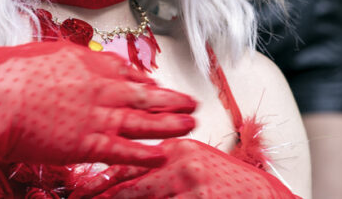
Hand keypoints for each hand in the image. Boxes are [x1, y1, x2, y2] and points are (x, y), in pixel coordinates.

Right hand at [0, 41, 196, 167]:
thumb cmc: (5, 75)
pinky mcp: (87, 143)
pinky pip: (123, 150)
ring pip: (142, 120)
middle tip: (191, 101)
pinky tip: (162, 155)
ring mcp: (96, 115)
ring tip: (191, 124)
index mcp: (86, 62)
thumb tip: (60, 60)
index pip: (123, 69)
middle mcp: (98, 87)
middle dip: (169, 99)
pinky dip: (144, 154)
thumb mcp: (38, 53)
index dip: (142, 78)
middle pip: (143, 93)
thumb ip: (59, 60)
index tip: (155, 83)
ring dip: (169, 123)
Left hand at [70, 138, 298, 197]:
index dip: (99, 179)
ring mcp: (189, 186)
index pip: (129, 162)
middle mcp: (180, 163)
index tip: (77, 190)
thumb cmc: (229, 183)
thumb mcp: (195, 165)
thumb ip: (163, 166)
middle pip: (128, 186)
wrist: (263, 195)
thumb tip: (124, 178)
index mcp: (177, 148)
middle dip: (99, 197)